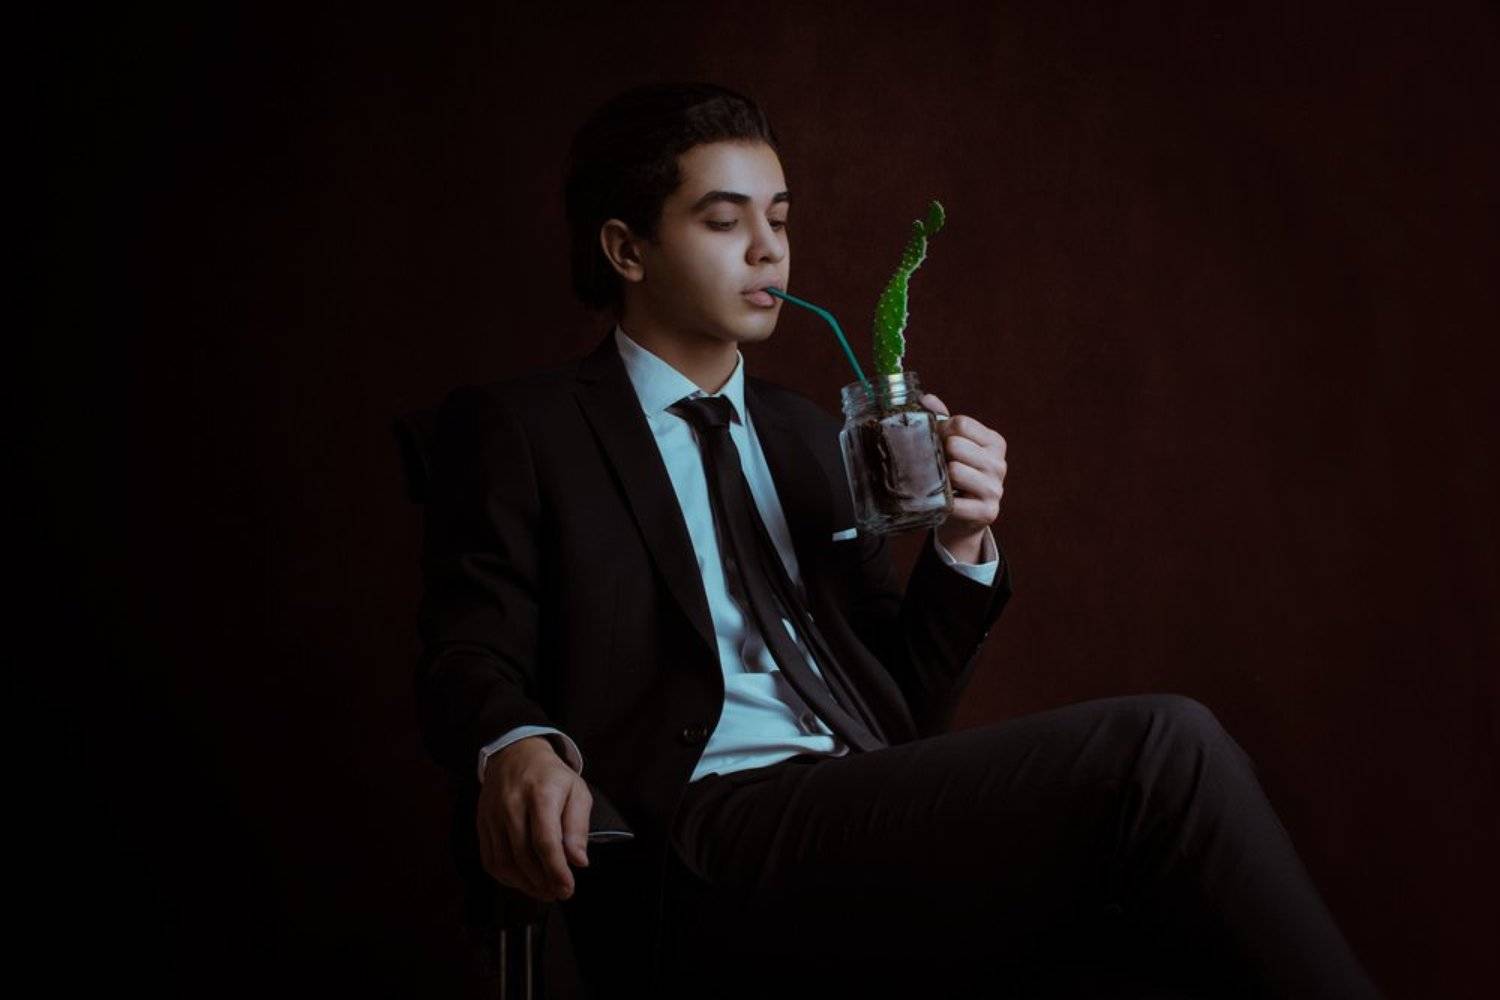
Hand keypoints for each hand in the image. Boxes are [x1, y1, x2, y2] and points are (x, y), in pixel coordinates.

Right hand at [477, 735, 591, 901]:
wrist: (514, 754)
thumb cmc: (551, 776)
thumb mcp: (577, 791)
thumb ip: (578, 826)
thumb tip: (578, 861)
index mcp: (540, 794)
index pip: (546, 841)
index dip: (557, 870)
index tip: (567, 888)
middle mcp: (512, 805)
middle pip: (524, 856)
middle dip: (544, 882)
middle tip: (559, 892)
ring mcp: (493, 816)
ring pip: (505, 862)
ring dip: (525, 884)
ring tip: (544, 891)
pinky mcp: (482, 824)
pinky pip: (490, 860)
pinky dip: (507, 878)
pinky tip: (523, 881)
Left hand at [921, 392, 1007, 562]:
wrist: (963, 519)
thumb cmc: (955, 476)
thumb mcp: (953, 446)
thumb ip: (941, 420)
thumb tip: (924, 398)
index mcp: (995, 442)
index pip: (961, 424)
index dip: (941, 431)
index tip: (936, 443)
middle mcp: (999, 464)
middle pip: (956, 445)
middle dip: (939, 455)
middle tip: (936, 466)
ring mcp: (996, 489)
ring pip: (954, 470)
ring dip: (939, 478)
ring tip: (940, 484)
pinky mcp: (988, 512)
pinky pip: (955, 501)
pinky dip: (942, 502)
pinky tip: (943, 501)